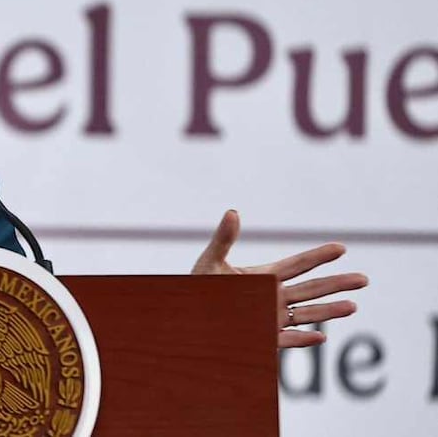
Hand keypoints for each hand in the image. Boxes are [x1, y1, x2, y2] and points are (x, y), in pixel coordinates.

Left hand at [192, 210, 368, 347]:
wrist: (188, 315)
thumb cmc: (197, 286)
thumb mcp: (211, 261)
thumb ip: (224, 239)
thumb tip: (233, 212)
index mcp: (264, 277)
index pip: (298, 265)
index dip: (319, 256)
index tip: (342, 247)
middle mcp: (272, 297)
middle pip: (311, 289)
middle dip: (337, 284)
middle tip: (364, 279)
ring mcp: (270, 318)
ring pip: (306, 315)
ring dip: (329, 311)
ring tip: (354, 306)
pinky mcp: (262, 338)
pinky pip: (286, 340)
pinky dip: (302, 339)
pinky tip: (321, 337)